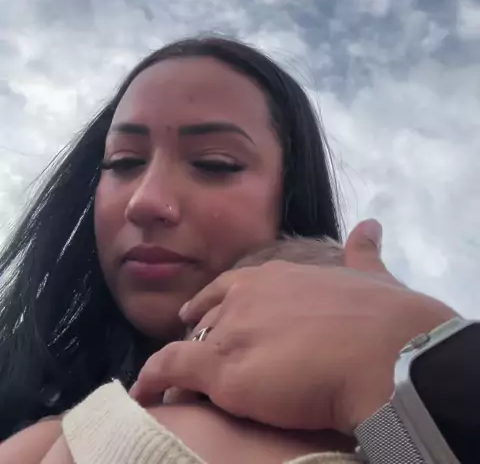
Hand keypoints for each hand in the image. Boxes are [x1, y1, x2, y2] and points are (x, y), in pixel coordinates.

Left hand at [130, 221, 455, 433]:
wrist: (384, 352)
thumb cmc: (384, 317)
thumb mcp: (370, 273)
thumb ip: (363, 251)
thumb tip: (370, 226)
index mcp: (277, 275)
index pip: (232, 287)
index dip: (216, 302)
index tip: (202, 315)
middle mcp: (247, 295)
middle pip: (208, 318)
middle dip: (202, 336)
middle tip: (195, 355)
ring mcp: (231, 329)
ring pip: (189, 346)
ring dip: (182, 366)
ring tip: (171, 387)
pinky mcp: (222, 368)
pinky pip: (170, 370)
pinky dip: (153, 380)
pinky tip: (142, 392)